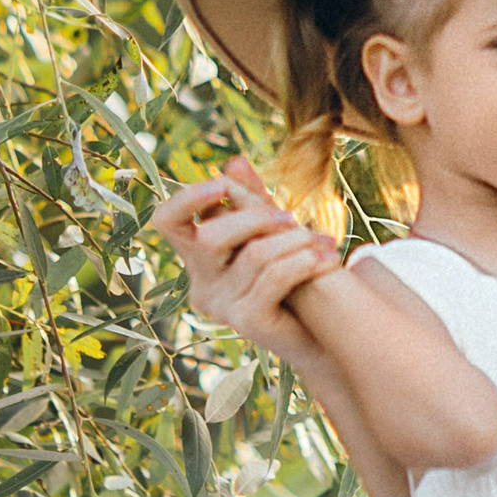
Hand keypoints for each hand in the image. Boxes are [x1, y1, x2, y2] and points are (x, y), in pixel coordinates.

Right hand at [151, 156, 342, 360]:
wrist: (324, 335)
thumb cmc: (296, 280)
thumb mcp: (273, 235)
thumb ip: (251, 202)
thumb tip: (233, 161)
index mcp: (199, 259)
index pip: (167, 222)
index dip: (186, 199)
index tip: (220, 184)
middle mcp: (202, 284)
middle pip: (210, 236)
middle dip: (255, 217)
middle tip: (292, 217)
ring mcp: (221, 307)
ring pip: (254, 254)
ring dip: (296, 240)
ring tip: (326, 241)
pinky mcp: (247, 322)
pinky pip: (274, 277)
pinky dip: (304, 261)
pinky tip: (328, 259)